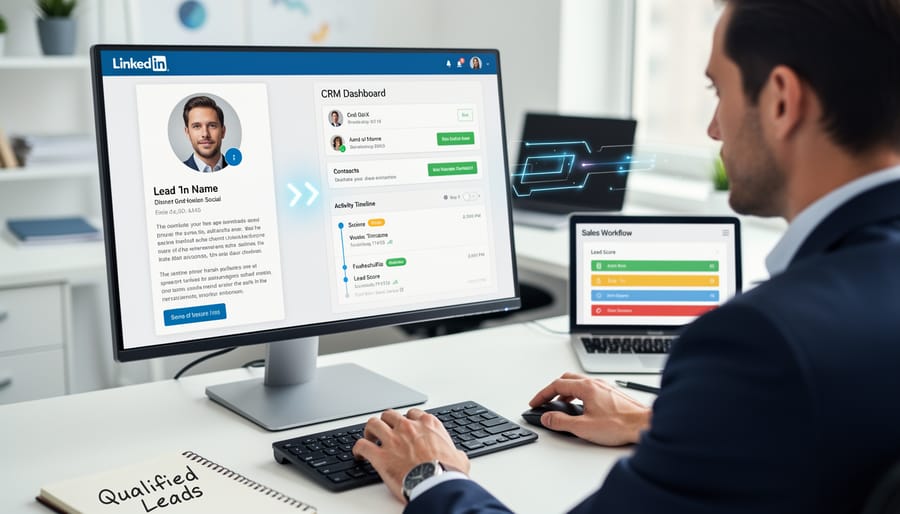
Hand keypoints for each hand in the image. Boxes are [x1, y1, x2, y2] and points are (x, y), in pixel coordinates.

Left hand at [352, 408, 469, 503]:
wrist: (437, 484)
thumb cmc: (448, 472)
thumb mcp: (459, 457)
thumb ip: (455, 452)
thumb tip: (458, 456)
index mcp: (428, 425)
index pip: (412, 414)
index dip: (406, 420)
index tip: (404, 427)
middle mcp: (408, 427)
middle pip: (390, 415)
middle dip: (386, 422)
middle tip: (385, 431)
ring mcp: (392, 440)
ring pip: (373, 424)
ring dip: (370, 430)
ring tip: (370, 437)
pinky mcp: (380, 455)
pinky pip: (362, 445)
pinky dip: (357, 449)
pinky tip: (358, 454)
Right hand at [529, 372, 650, 445]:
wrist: (645, 425)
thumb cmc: (620, 425)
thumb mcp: (583, 427)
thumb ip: (561, 422)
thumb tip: (547, 417)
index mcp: (586, 387)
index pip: (557, 385)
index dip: (542, 394)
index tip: (535, 402)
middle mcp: (596, 383)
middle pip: (567, 379)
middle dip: (553, 389)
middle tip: (546, 400)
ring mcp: (605, 387)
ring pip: (579, 383)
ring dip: (566, 392)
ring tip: (561, 405)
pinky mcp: (613, 395)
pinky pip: (590, 389)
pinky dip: (579, 395)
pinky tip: (582, 408)